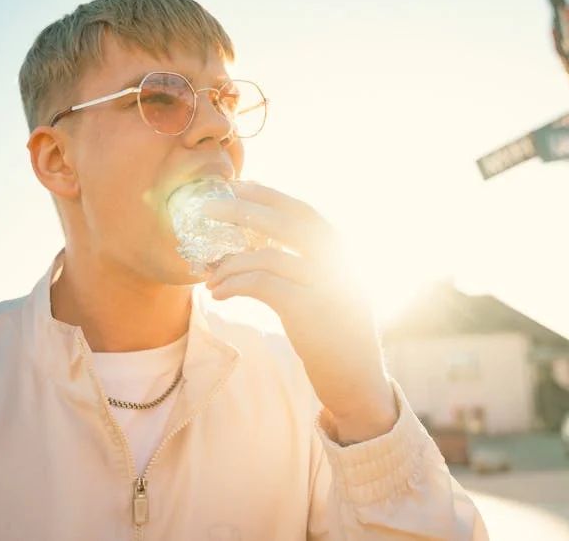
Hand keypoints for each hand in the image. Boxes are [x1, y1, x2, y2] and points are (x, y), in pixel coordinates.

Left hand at [203, 181, 397, 442]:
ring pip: (268, 256)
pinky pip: (261, 285)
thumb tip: (262, 242)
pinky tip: (217, 293)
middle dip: (244, 210)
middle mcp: (340, 264)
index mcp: (344, 254)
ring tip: (208, 274)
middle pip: (287, 223)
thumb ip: (310, 265)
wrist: (359, 383)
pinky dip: (233, 284)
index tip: (240, 186)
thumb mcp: (331, 291)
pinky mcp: (309, 312)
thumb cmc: (336, 336)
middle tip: (210, 207)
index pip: (304, 213)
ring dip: (230, 262)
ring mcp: (326, 286)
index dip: (270, 196)